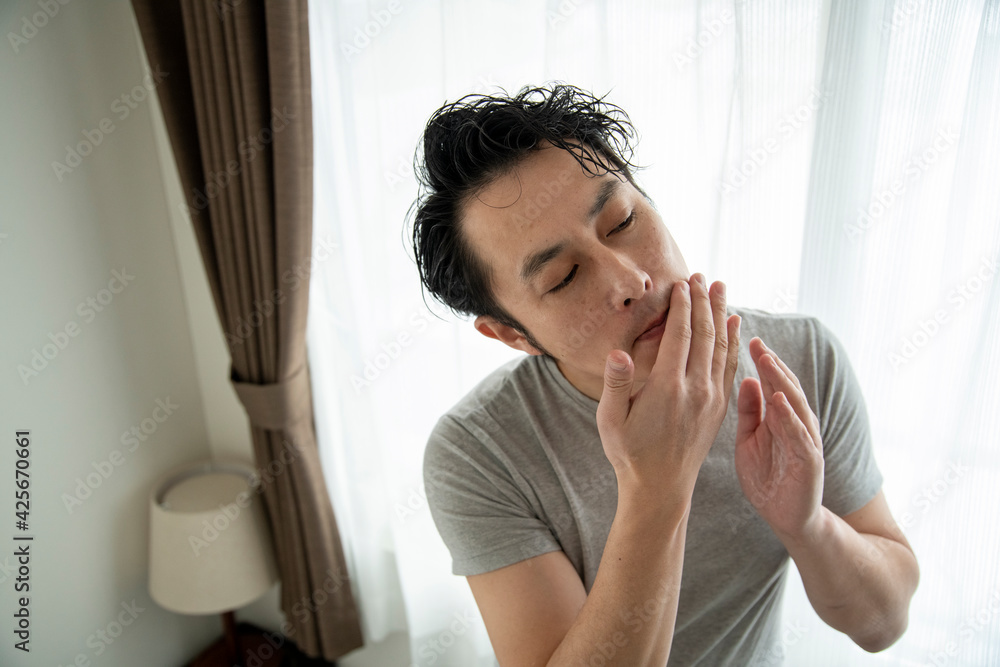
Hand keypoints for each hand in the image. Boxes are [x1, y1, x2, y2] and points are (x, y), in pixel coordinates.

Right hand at [596, 274, 740, 498]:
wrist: (660, 488)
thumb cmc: (629, 453)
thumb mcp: (610, 419)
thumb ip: (615, 383)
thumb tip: (617, 351)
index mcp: (667, 387)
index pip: (680, 334)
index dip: (682, 305)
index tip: (682, 283)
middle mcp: (695, 389)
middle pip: (705, 333)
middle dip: (704, 301)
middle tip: (703, 276)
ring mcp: (712, 398)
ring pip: (722, 346)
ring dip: (722, 314)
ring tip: (721, 288)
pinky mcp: (720, 408)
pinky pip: (730, 366)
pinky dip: (734, 341)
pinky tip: (735, 325)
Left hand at [734, 337, 824, 542]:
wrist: (786, 518)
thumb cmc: (766, 478)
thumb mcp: (750, 440)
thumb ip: (750, 412)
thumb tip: (746, 378)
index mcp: (780, 417)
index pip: (771, 381)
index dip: (761, 360)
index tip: (747, 339)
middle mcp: (796, 423)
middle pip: (785, 386)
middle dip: (771, 362)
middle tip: (755, 341)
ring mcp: (805, 440)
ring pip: (795, 404)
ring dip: (781, 382)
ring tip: (766, 360)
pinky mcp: (810, 461)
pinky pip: (799, 435)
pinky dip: (789, 417)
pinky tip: (779, 401)